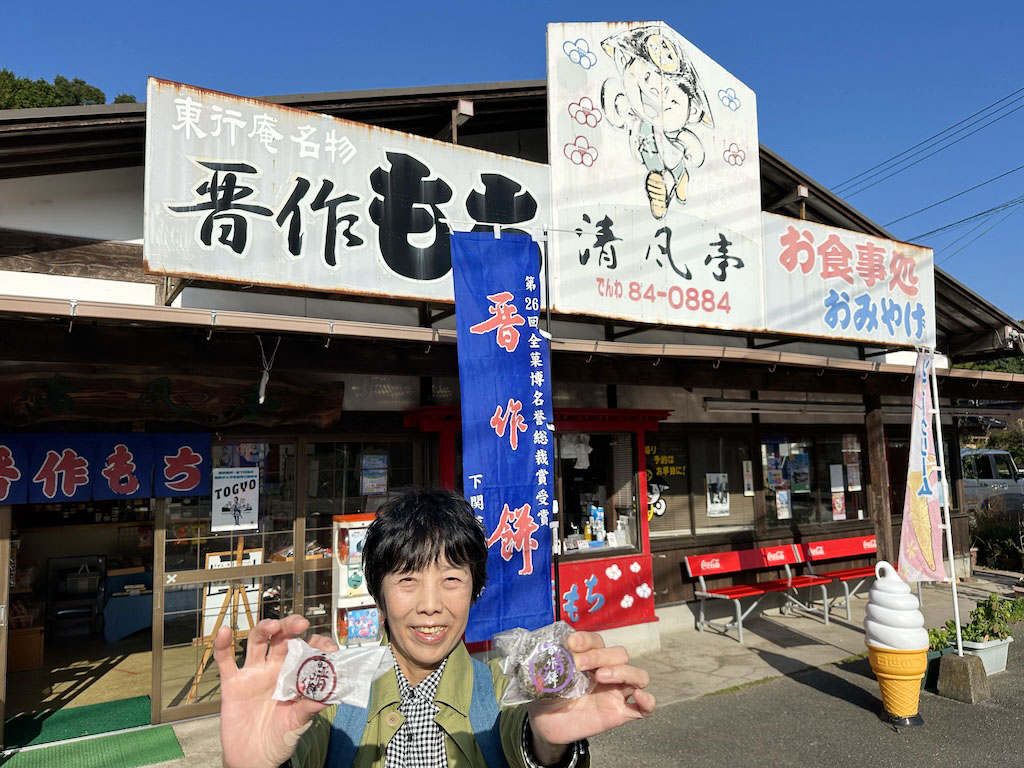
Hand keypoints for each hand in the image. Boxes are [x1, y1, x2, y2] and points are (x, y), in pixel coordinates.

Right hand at [215, 614, 337, 767]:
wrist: (253, 760)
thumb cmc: (280, 739)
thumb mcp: (299, 722)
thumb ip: (310, 707)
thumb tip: (329, 694)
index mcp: (295, 674)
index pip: (308, 649)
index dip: (318, 643)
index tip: (329, 646)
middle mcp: (275, 668)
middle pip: (283, 637)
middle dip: (291, 626)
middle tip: (300, 623)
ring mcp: (254, 673)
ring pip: (257, 641)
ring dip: (264, 628)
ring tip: (272, 625)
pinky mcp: (233, 684)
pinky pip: (225, 661)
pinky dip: (222, 645)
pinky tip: (224, 631)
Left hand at [527, 631, 654, 763]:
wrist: (545, 724)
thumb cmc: (548, 694)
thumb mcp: (545, 675)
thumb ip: (549, 661)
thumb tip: (548, 648)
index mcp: (589, 657)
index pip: (597, 641)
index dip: (586, 640)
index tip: (571, 644)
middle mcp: (606, 671)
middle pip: (619, 654)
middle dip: (600, 655)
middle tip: (579, 665)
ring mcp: (616, 692)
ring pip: (639, 675)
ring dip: (623, 672)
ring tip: (602, 677)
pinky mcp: (620, 713)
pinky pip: (645, 708)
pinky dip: (648, 701)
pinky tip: (638, 697)